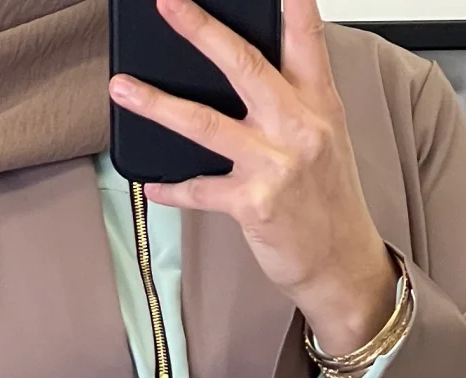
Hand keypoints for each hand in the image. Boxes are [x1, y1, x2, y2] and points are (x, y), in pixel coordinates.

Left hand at [108, 0, 398, 357]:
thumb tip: (241, 65)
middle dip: (199, 29)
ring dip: (158, 104)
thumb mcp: (326, 135)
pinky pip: (201, 190)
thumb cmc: (329, 200)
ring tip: (122, 87)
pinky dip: (172, 188)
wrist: (343, 264)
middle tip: (167, 3)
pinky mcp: (254, 205)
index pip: (304, 33)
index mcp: (319, 100)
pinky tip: (151, 185)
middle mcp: (299, 126)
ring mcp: (276, 166)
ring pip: (206, 124)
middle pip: (243, 64)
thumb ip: (292, 96)